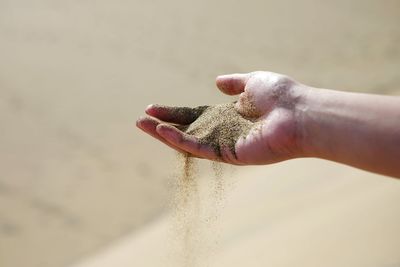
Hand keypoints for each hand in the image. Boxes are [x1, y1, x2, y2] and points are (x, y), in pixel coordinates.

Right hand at [136, 71, 308, 164]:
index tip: (154, 108)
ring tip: (142, 125)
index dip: (175, 112)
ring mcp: (226, 145)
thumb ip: (235, 83)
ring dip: (164, 134)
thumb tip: (217, 82)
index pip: (195, 115)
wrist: (299, 114)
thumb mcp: (254, 81)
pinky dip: (180, 140)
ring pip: (189, 140)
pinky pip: (199, 148)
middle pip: (187, 129)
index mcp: (229, 115)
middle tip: (141, 120)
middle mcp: (225, 131)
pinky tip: (162, 132)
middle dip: (164, 124)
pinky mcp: (229, 155)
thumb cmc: (281, 96)